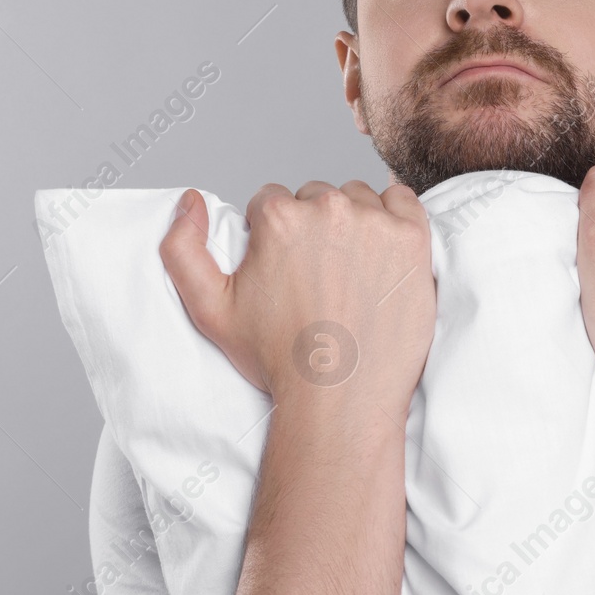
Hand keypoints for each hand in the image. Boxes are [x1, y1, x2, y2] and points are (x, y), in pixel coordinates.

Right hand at [159, 180, 437, 415]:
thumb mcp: (209, 310)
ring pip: (357, 198)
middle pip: (315, 196)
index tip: (283, 267)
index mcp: (280, 218)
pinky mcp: (413, 238)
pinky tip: (381, 252)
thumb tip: (192, 200)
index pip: (271, 200)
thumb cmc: (278, 358)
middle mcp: (329, 210)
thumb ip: (182, 249)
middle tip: (318, 274)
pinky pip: (402, 201)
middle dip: (313, 227)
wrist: (341, 397)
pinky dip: (392, 218)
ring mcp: (376, 222)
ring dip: (353, 221)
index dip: (272, 234)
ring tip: (349, 270)